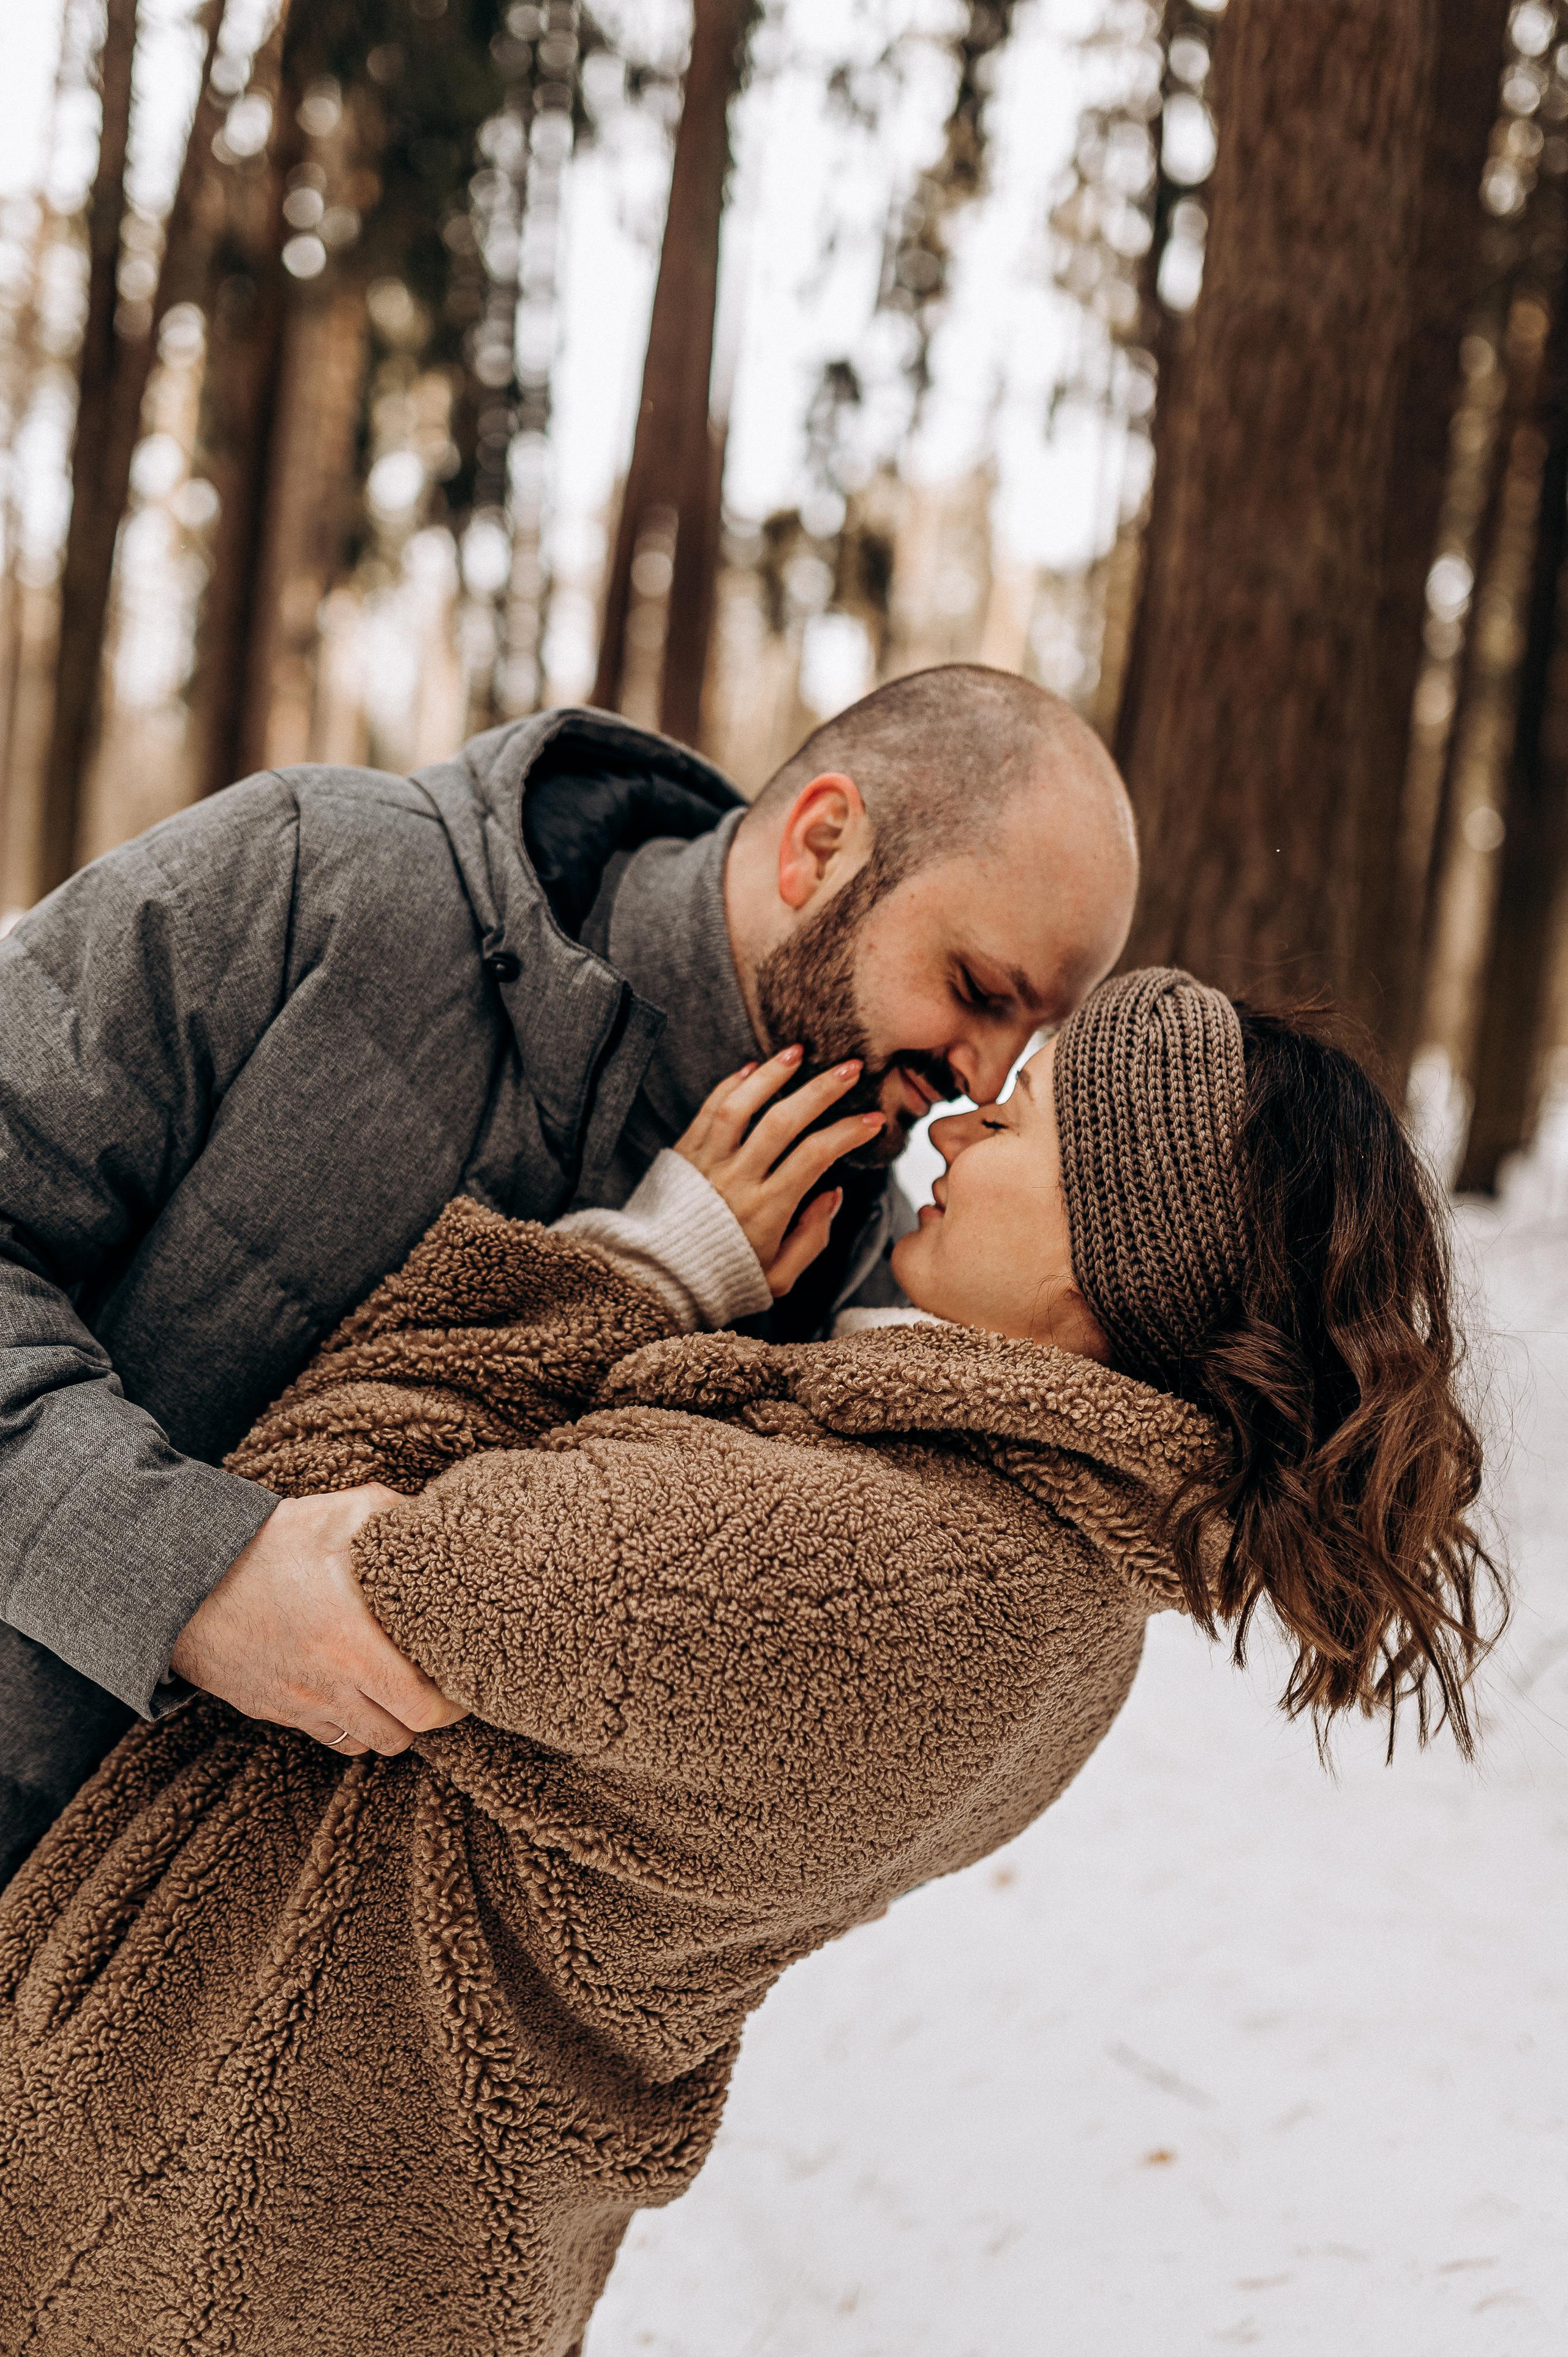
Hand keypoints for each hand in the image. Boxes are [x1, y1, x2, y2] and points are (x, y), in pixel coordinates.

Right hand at [168, 1486, 468, 1756]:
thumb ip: (392, 1515)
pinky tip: (350, 1690)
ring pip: (360, 1743)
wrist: (180, 1575)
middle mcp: (326, 1688)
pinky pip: (320, 1735)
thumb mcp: (335, 1513)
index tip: (462, 1682)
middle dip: (422, 1718)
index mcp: (352, 1648)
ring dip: (383, 1723)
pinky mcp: (267, 1708)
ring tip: (393, 1689)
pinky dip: (344, 1723)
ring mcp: (294, 1704)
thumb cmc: (263, 1544)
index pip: (423, 1710)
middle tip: (432, 1685)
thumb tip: (432, 1516)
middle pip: (397, 1737)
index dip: (452, 1705)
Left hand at [674, 1044, 883, 1295]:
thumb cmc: (726, 1277)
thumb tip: (833, 1193)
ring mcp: (707, 1163)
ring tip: (798, 1052)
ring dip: (772, 1074)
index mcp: (766, 1210)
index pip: (815, 1157)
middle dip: (821, 1090)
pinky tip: (753, 1067)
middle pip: (783, 1122)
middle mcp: (736, 1181)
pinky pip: (709, 1110)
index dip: (848, 1133)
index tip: (873, 1119)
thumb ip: (812, 1238)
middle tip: (850, 1067)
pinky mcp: (684, 1153)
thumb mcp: (779, 1277)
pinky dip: (731, 1085)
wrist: (658, 1279)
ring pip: (741, 1107)